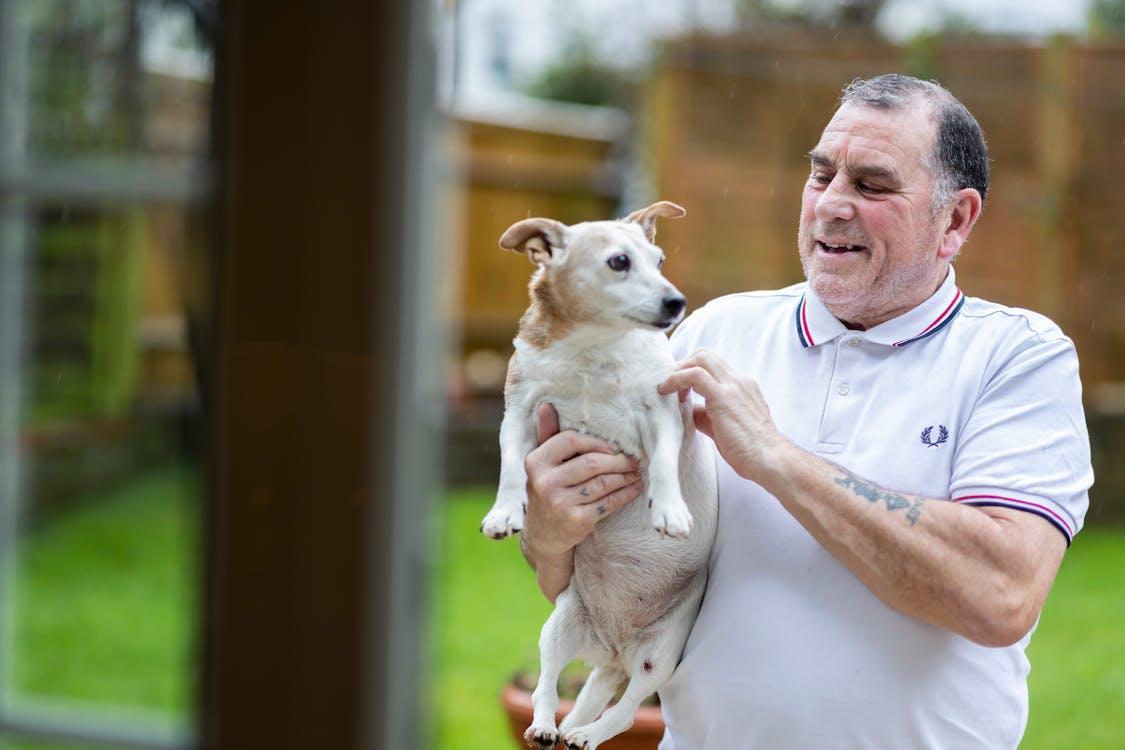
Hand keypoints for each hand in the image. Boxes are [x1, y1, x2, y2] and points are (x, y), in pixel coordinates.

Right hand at [522, 404, 642, 558]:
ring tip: (635, 471)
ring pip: (602, 483)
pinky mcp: (576, 521)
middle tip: (633, 458)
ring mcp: (560, 503)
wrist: (543, 534)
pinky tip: (633, 488)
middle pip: (591, 463)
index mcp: (535, 462)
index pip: (569, 440)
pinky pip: (608, 503)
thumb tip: (547, 405)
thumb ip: (547, 434)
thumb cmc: (548, 489)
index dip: (595, 441)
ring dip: (625, 476)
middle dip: (617, 460)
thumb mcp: (542, 463)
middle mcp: (544, 482)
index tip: (612, 446)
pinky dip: (625, 494)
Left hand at [658, 349, 786, 479]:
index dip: (691, 370)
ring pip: (700, 358)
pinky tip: (666, 391)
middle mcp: (739, 381)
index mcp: (742, 386)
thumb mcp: (724, 425)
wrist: (771, 460)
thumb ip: (706, 415)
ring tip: (666, 388)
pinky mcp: (724, 397)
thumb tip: (688, 411)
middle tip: (670, 385)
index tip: (678, 387)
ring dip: (678, 370)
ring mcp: (733, 386)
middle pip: (705, 355)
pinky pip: (694, 375)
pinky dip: (676, 379)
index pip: (713, 365)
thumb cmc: (750, 449)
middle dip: (682, 365)